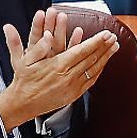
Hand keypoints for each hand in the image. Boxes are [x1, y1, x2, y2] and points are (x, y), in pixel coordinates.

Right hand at [0, 9, 117, 128]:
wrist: (23, 103)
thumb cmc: (24, 81)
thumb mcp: (24, 61)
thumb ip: (36, 47)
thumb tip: (46, 36)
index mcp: (58, 66)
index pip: (82, 51)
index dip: (96, 42)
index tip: (105, 34)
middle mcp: (68, 77)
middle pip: (91, 59)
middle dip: (104, 47)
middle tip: (113, 37)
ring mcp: (73, 87)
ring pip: (94, 70)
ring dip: (105, 58)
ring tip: (114, 47)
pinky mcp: (74, 95)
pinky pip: (90, 81)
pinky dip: (98, 71)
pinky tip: (103, 63)